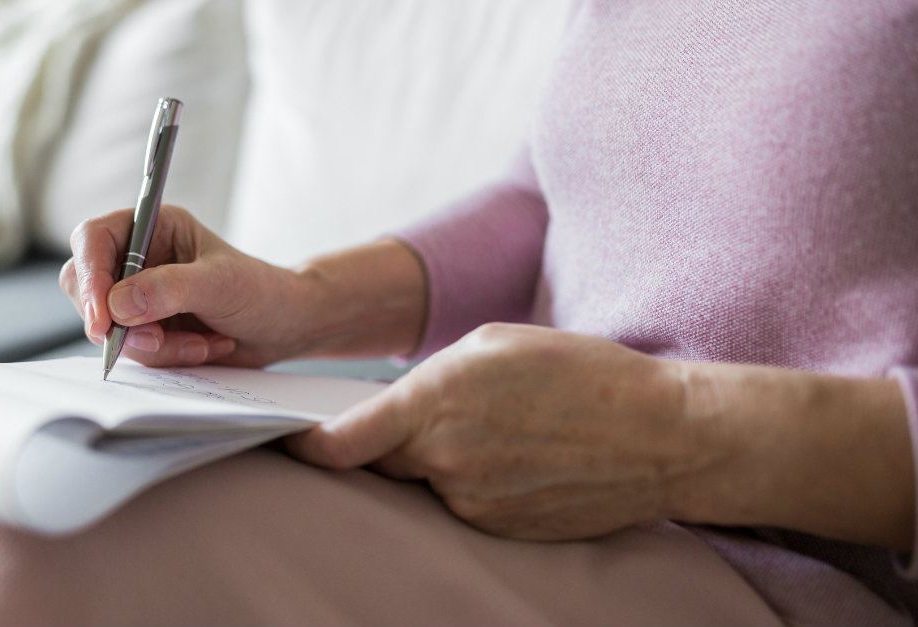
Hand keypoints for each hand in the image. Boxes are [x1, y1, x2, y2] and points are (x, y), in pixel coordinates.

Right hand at [60, 206, 311, 366]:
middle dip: (118, 323)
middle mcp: (137, 258)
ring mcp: (138, 296)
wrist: (286, 326)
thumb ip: (169, 289)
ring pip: (109, 328)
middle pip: (86, 287)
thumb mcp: (220, 285)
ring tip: (203, 341)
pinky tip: (204, 347)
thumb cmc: (262, 291)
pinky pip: (132, 352)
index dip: (90, 277)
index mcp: (152, 226)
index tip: (103, 319)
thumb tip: (119, 304)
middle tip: (156, 340)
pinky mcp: (145, 329)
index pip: (94, 240)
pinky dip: (168, 358)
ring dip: (156, 346)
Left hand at [287, 323, 730, 540]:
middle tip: (421, 416)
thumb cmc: (580, 372)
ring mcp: (473, 503)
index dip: (307, 444)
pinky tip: (516, 458)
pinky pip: (462, 504)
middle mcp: (446, 460)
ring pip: (426, 482)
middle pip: (383, 460)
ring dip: (439, 459)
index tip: (289, 438)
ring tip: (497, 430)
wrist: (661, 436)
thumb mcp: (495, 343)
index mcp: (436, 402)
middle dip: (386, 441)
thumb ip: (429, 377)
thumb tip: (392, 411)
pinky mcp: (499, 531)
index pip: (343, 442)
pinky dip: (472, 483)